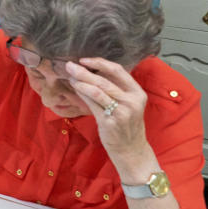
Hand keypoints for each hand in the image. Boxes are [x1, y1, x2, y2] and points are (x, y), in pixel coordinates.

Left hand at [65, 58, 151, 176]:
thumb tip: (92, 70)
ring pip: (96, 91)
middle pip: (103, 80)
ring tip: (70, 76)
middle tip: (69, 65)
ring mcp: (121, 112)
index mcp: (138, 93)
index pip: (118, 70)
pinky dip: (82, 94)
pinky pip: (92, 104)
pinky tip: (75, 89)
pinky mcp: (109, 122)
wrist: (131, 149)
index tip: (84, 59)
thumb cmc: (127, 124)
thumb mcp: (129, 104)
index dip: (100, 63)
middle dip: (83, 71)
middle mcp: (132, 101)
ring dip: (80, 82)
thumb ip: (116, 88)